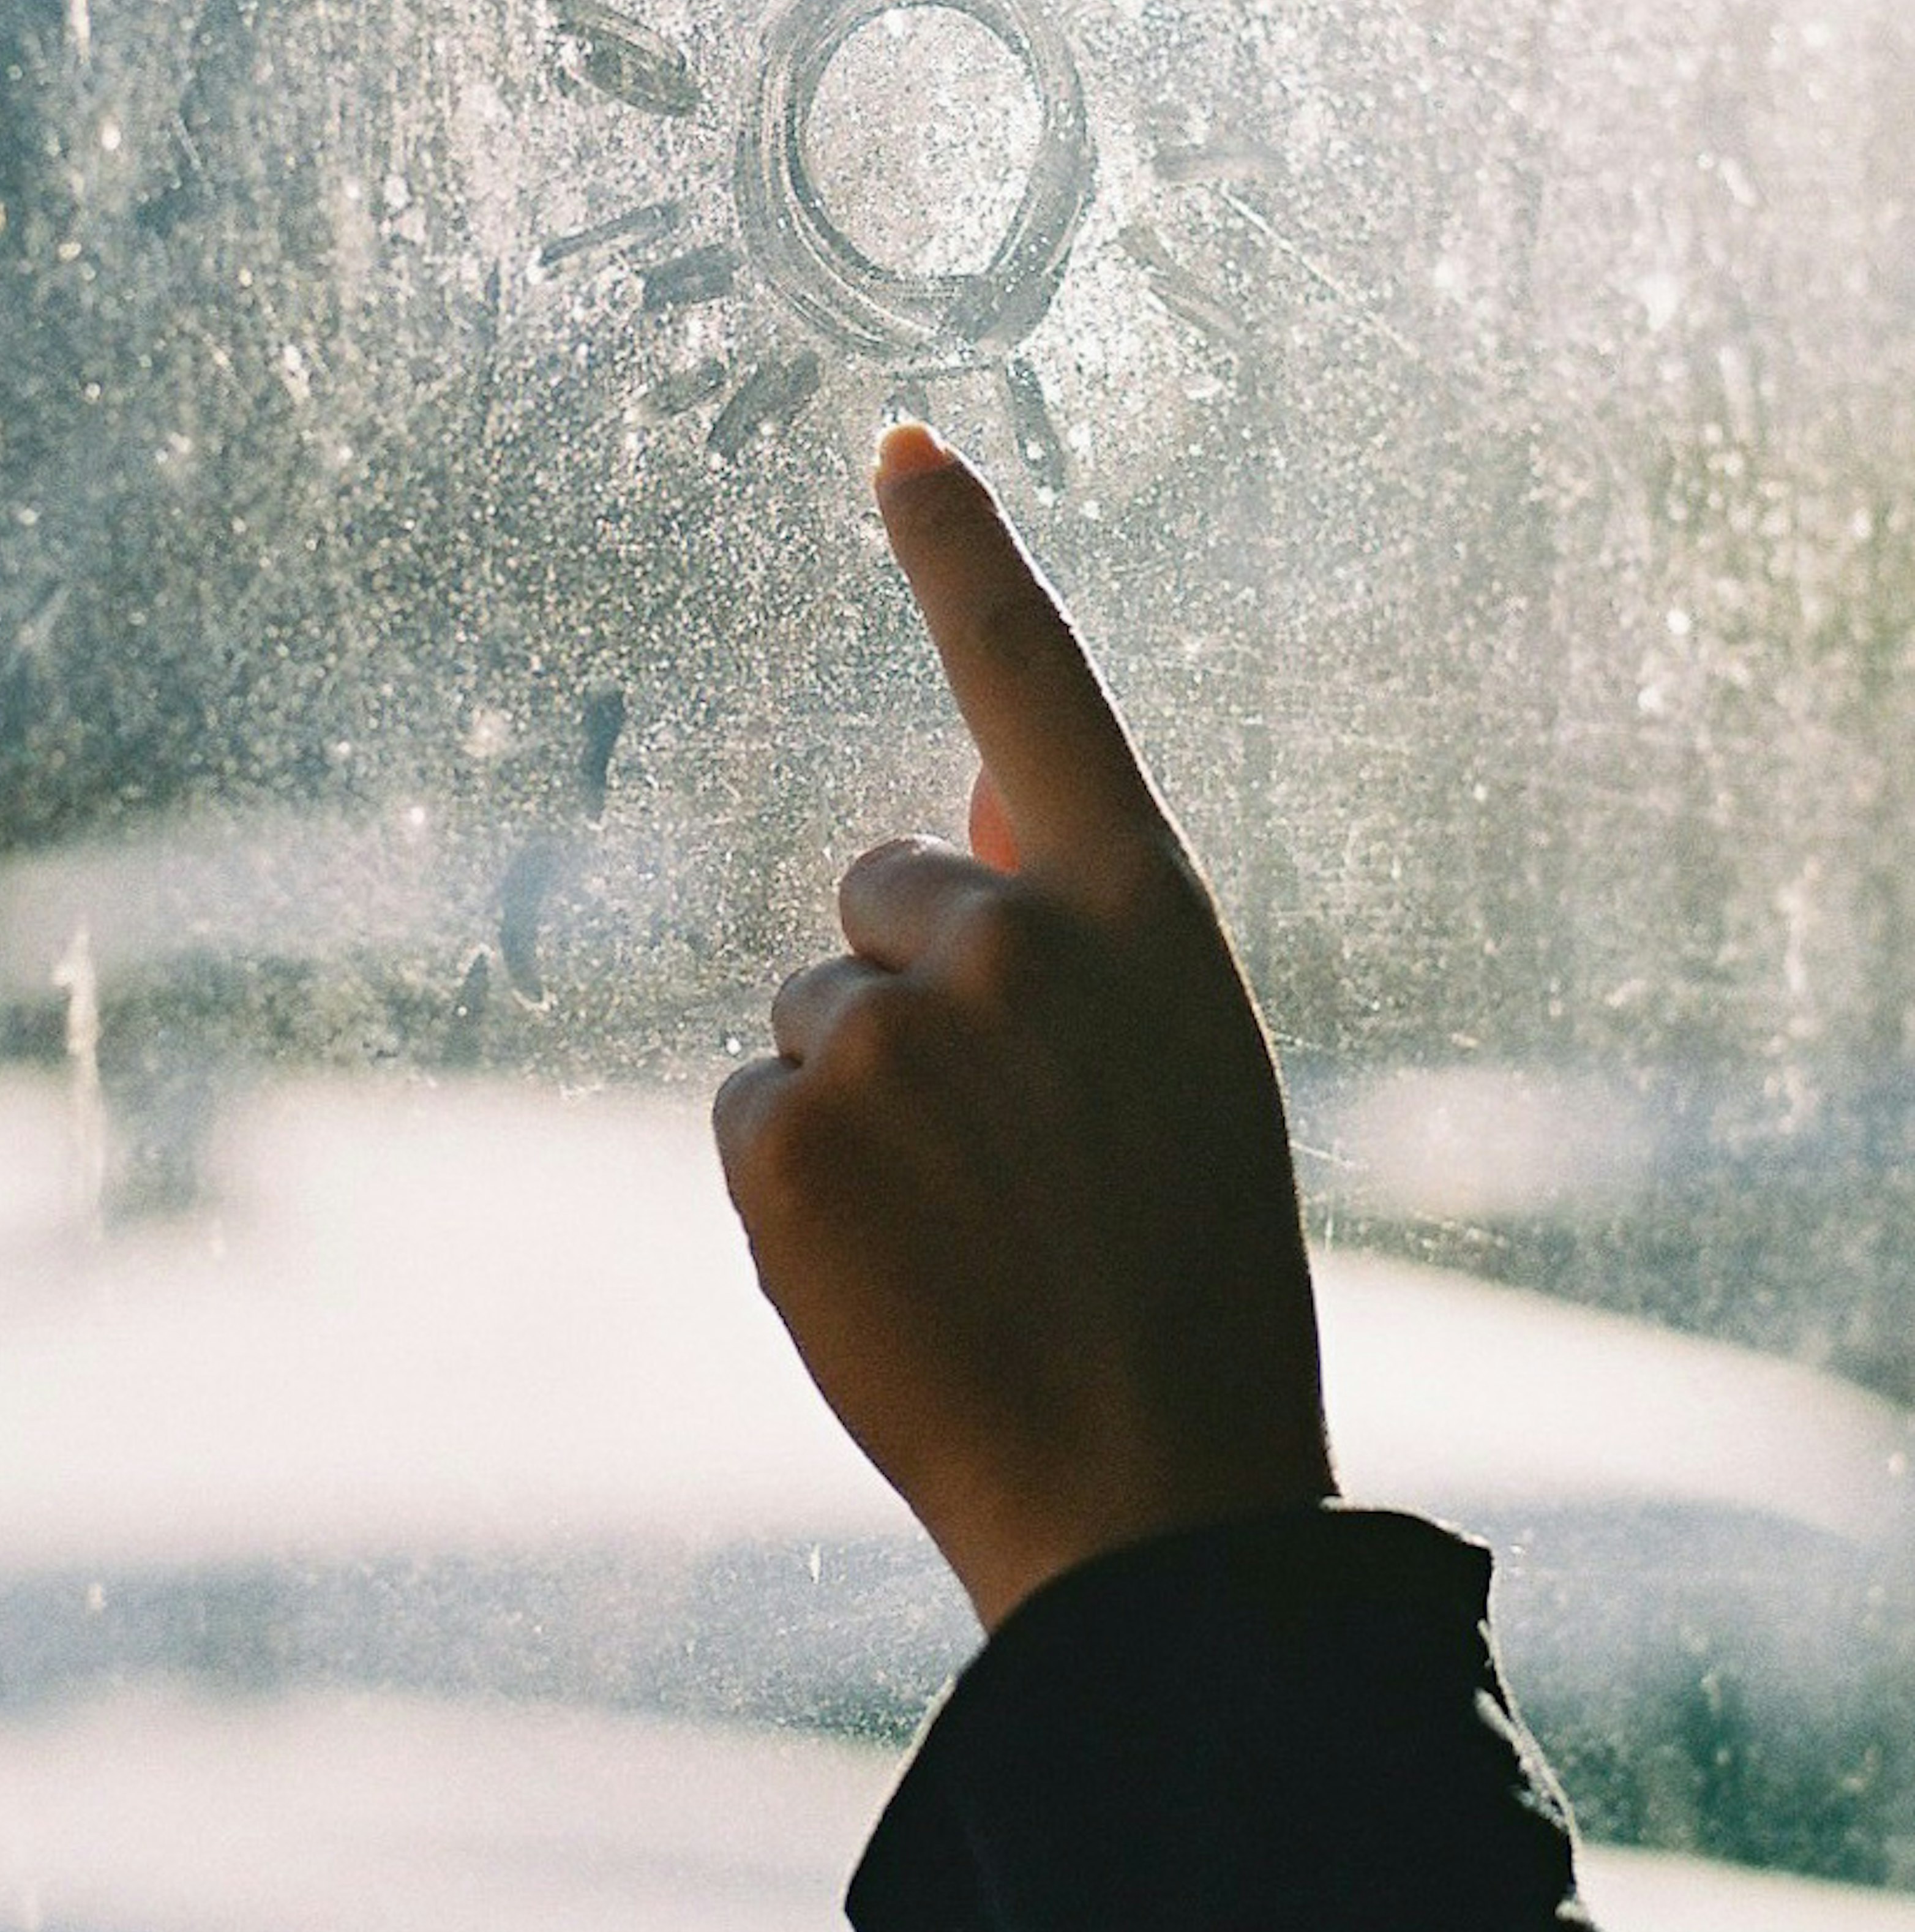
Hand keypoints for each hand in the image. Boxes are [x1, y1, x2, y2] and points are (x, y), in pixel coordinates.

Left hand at [714, 423, 1332, 1632]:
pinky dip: (794, 1186)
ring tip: (964, 1236)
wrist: (1148, 1491)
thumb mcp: (1181, 1067)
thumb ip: (1081, 931)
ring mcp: (889, 1032)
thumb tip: (960, 822)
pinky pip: (747, 1110)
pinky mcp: (782, 1133)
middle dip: (915, 999)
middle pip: (879, 896)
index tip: (892, 440)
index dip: (963, 551)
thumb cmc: (1184, 1280)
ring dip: (859, 1109)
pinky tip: (891, 1271)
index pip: (1037, 680)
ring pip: (810, 1017)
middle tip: (1008, 1161)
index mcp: (1138, 911)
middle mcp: (1011, 936)